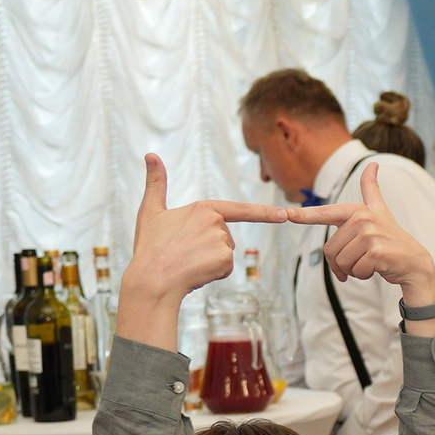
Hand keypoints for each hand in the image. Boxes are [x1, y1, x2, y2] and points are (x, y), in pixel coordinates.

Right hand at [118, 153, 295, 309]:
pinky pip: (224, 268)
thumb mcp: (150, 211)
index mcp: (203, 208)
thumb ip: (156, 183)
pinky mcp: (225, 262)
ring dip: (209, 261)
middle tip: (182, 253)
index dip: (264, 213)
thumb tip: (150, 154)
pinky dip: (212, 273)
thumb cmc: (150, 247)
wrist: (151, 280)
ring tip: (186, 263)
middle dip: (208, 247)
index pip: (240, 210)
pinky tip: (194, 273)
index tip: (284, 215)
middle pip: (225, 237)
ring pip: (224, 253)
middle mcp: (217, 223)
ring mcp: (223, 242)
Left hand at [291, 166, 434, 301]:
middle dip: (341, 264)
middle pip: (330, 250)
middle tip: (360, 262)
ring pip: (341, 262)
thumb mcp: (380, 212)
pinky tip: (377, 268)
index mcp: (358, 210)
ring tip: (370, 263)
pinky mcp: (376, 252)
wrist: (415, 263)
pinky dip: (363, 275)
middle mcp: (363, 218)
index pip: (326, 214)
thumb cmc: (391, 240)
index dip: (304, 215)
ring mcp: (370, 234)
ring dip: (353, 270)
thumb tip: (373, 164)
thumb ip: (371, 189)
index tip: (287, 214)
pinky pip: (355, 271)